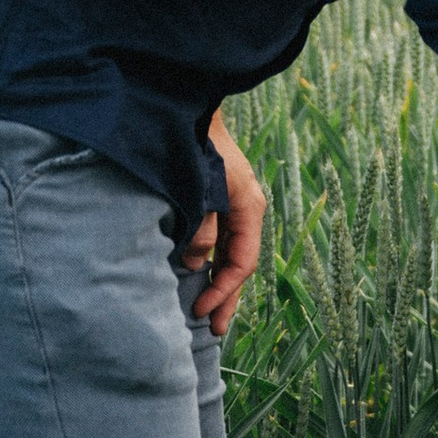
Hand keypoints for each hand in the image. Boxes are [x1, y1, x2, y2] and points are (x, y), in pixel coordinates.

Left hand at [179, 114, 265, 341]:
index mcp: (250, 208)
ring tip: (207, 309)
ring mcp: (234, 203)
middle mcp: (246, 208)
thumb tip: (194, 263)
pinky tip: (199, 273)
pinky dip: (210, 260)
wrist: (187, 107)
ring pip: (230, 253)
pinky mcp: (217, 198)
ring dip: (218, 281)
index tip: (201, 310)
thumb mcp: (200, 191)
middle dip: (227, 297)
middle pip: (240, 263)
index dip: (222, 290)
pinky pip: (219, 239)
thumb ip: (200, 230)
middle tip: (214, 330)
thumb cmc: (196, 146)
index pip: (242, 263)